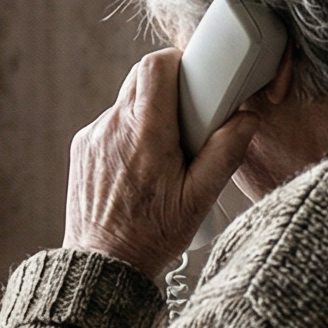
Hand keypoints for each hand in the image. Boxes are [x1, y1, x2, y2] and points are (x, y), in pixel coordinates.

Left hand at [64, 49, 261, 275]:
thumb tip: (246, 119)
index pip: (156, 66)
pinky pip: (110, 125)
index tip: (194, 79)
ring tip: (164, 154)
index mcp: (146, 133)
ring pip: (125, 103)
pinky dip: (128, 135)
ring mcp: (93, 137)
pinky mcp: (81, 149)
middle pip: (140, 78)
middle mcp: (113, 127)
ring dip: (148, 116)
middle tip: (188, 119)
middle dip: (167, 88)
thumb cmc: (152, 236)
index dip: (177, 63)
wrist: (104, 265)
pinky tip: (139, 168)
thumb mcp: (199, 199)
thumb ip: (225, 152)